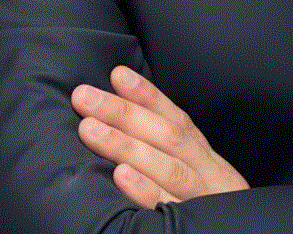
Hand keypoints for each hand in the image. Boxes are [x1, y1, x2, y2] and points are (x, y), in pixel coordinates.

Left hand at [72, 66, 248, 207]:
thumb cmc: (207, 208)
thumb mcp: (199, 177)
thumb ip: (170, 153)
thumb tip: (127, 120)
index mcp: (206, 159)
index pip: (177, 119)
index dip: (147, 95)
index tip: (117, 74)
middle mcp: (208, 173)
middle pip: (167, 137)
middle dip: (123, 113)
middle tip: (84, 97)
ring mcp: (202, 200)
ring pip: (167, 168)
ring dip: (125, 145)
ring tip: (89, 129)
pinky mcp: (193, 228)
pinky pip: (168, 208)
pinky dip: (145, 190)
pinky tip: (120, 176)